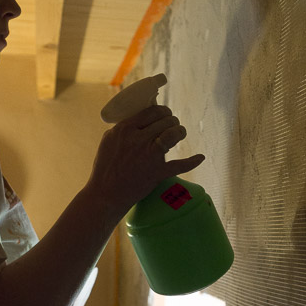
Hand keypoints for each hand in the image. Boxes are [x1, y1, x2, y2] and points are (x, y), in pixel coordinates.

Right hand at [87, 105, 204, 218]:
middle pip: (164, 121)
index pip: (152, 111)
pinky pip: (180, 165)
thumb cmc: (105, 167)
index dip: (163, 111)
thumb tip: (141, 118)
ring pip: (173, 134)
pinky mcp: (157, 172)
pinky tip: (200, 157)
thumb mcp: (109, 140)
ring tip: (180, 133)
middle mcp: (139, 139)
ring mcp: (149, 155)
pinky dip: (192, 161)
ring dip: (180, 131)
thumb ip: (124, 128)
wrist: (106, 194)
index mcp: (125, 129)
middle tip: (173, 125)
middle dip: (172, 121)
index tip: (166, 114)